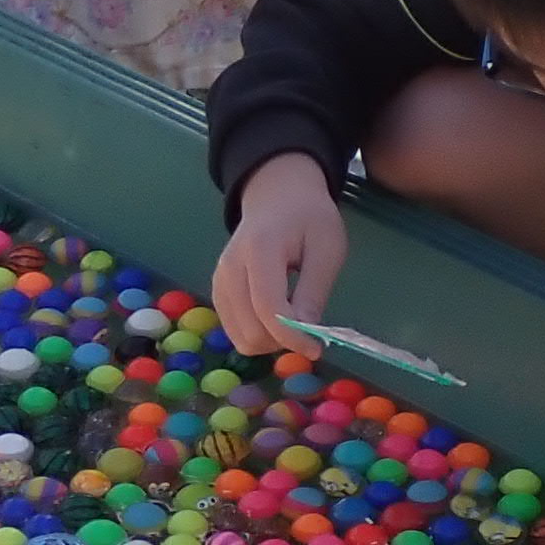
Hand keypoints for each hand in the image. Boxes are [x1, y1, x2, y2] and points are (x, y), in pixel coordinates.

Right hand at [210, 154, 345, 357]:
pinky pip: (235, 330)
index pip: (269, 308)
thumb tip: (306, 335)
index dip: (292, 337)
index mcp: (259, 250)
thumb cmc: (309, 218)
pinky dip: (258, 334)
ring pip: (240, 337)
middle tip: (309, 328)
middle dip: (283, 340)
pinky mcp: (218, 291)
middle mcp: (230, 268)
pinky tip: (276, 317)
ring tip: (293, 319)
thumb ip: (313, 292)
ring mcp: (219, 281)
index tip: (317, 348)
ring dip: (270, 341)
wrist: (278, 196)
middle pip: (250, 329)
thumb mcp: (327, 249)